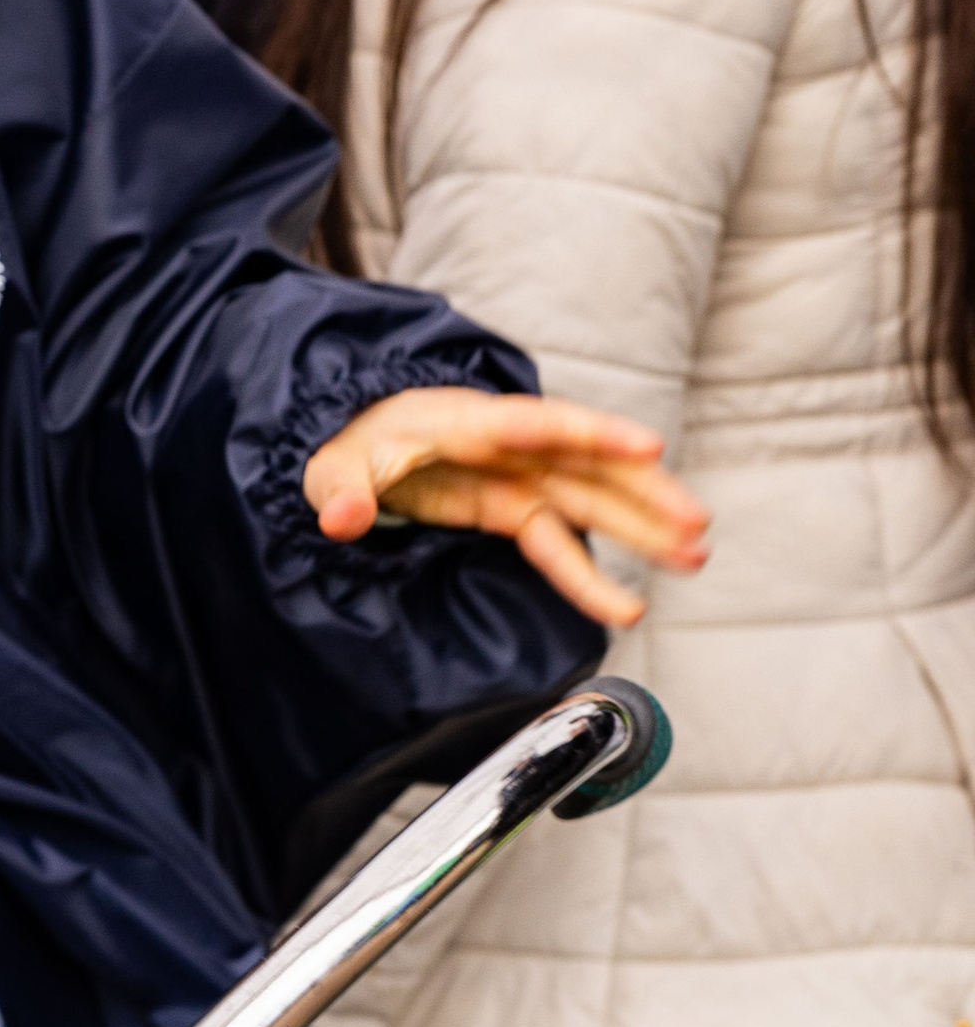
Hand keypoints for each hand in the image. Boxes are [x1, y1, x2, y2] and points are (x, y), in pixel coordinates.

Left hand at [304, 390, 708, 628]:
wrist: (354, 439)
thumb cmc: (351, 441)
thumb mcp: (329, 463)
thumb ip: (339, 489)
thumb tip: (343, 519)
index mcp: (466, 422)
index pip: (538, 424)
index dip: (595, 432)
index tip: (649, 447)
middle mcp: (505, 446)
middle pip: (585, 465)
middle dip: (641, 495)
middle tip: (696, 525)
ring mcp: (514, 477)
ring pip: (588, 501)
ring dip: (641, 529)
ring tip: (694, 558)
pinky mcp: (510, 506)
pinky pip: (558, 540)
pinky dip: (589, 572)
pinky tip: (626, 604)